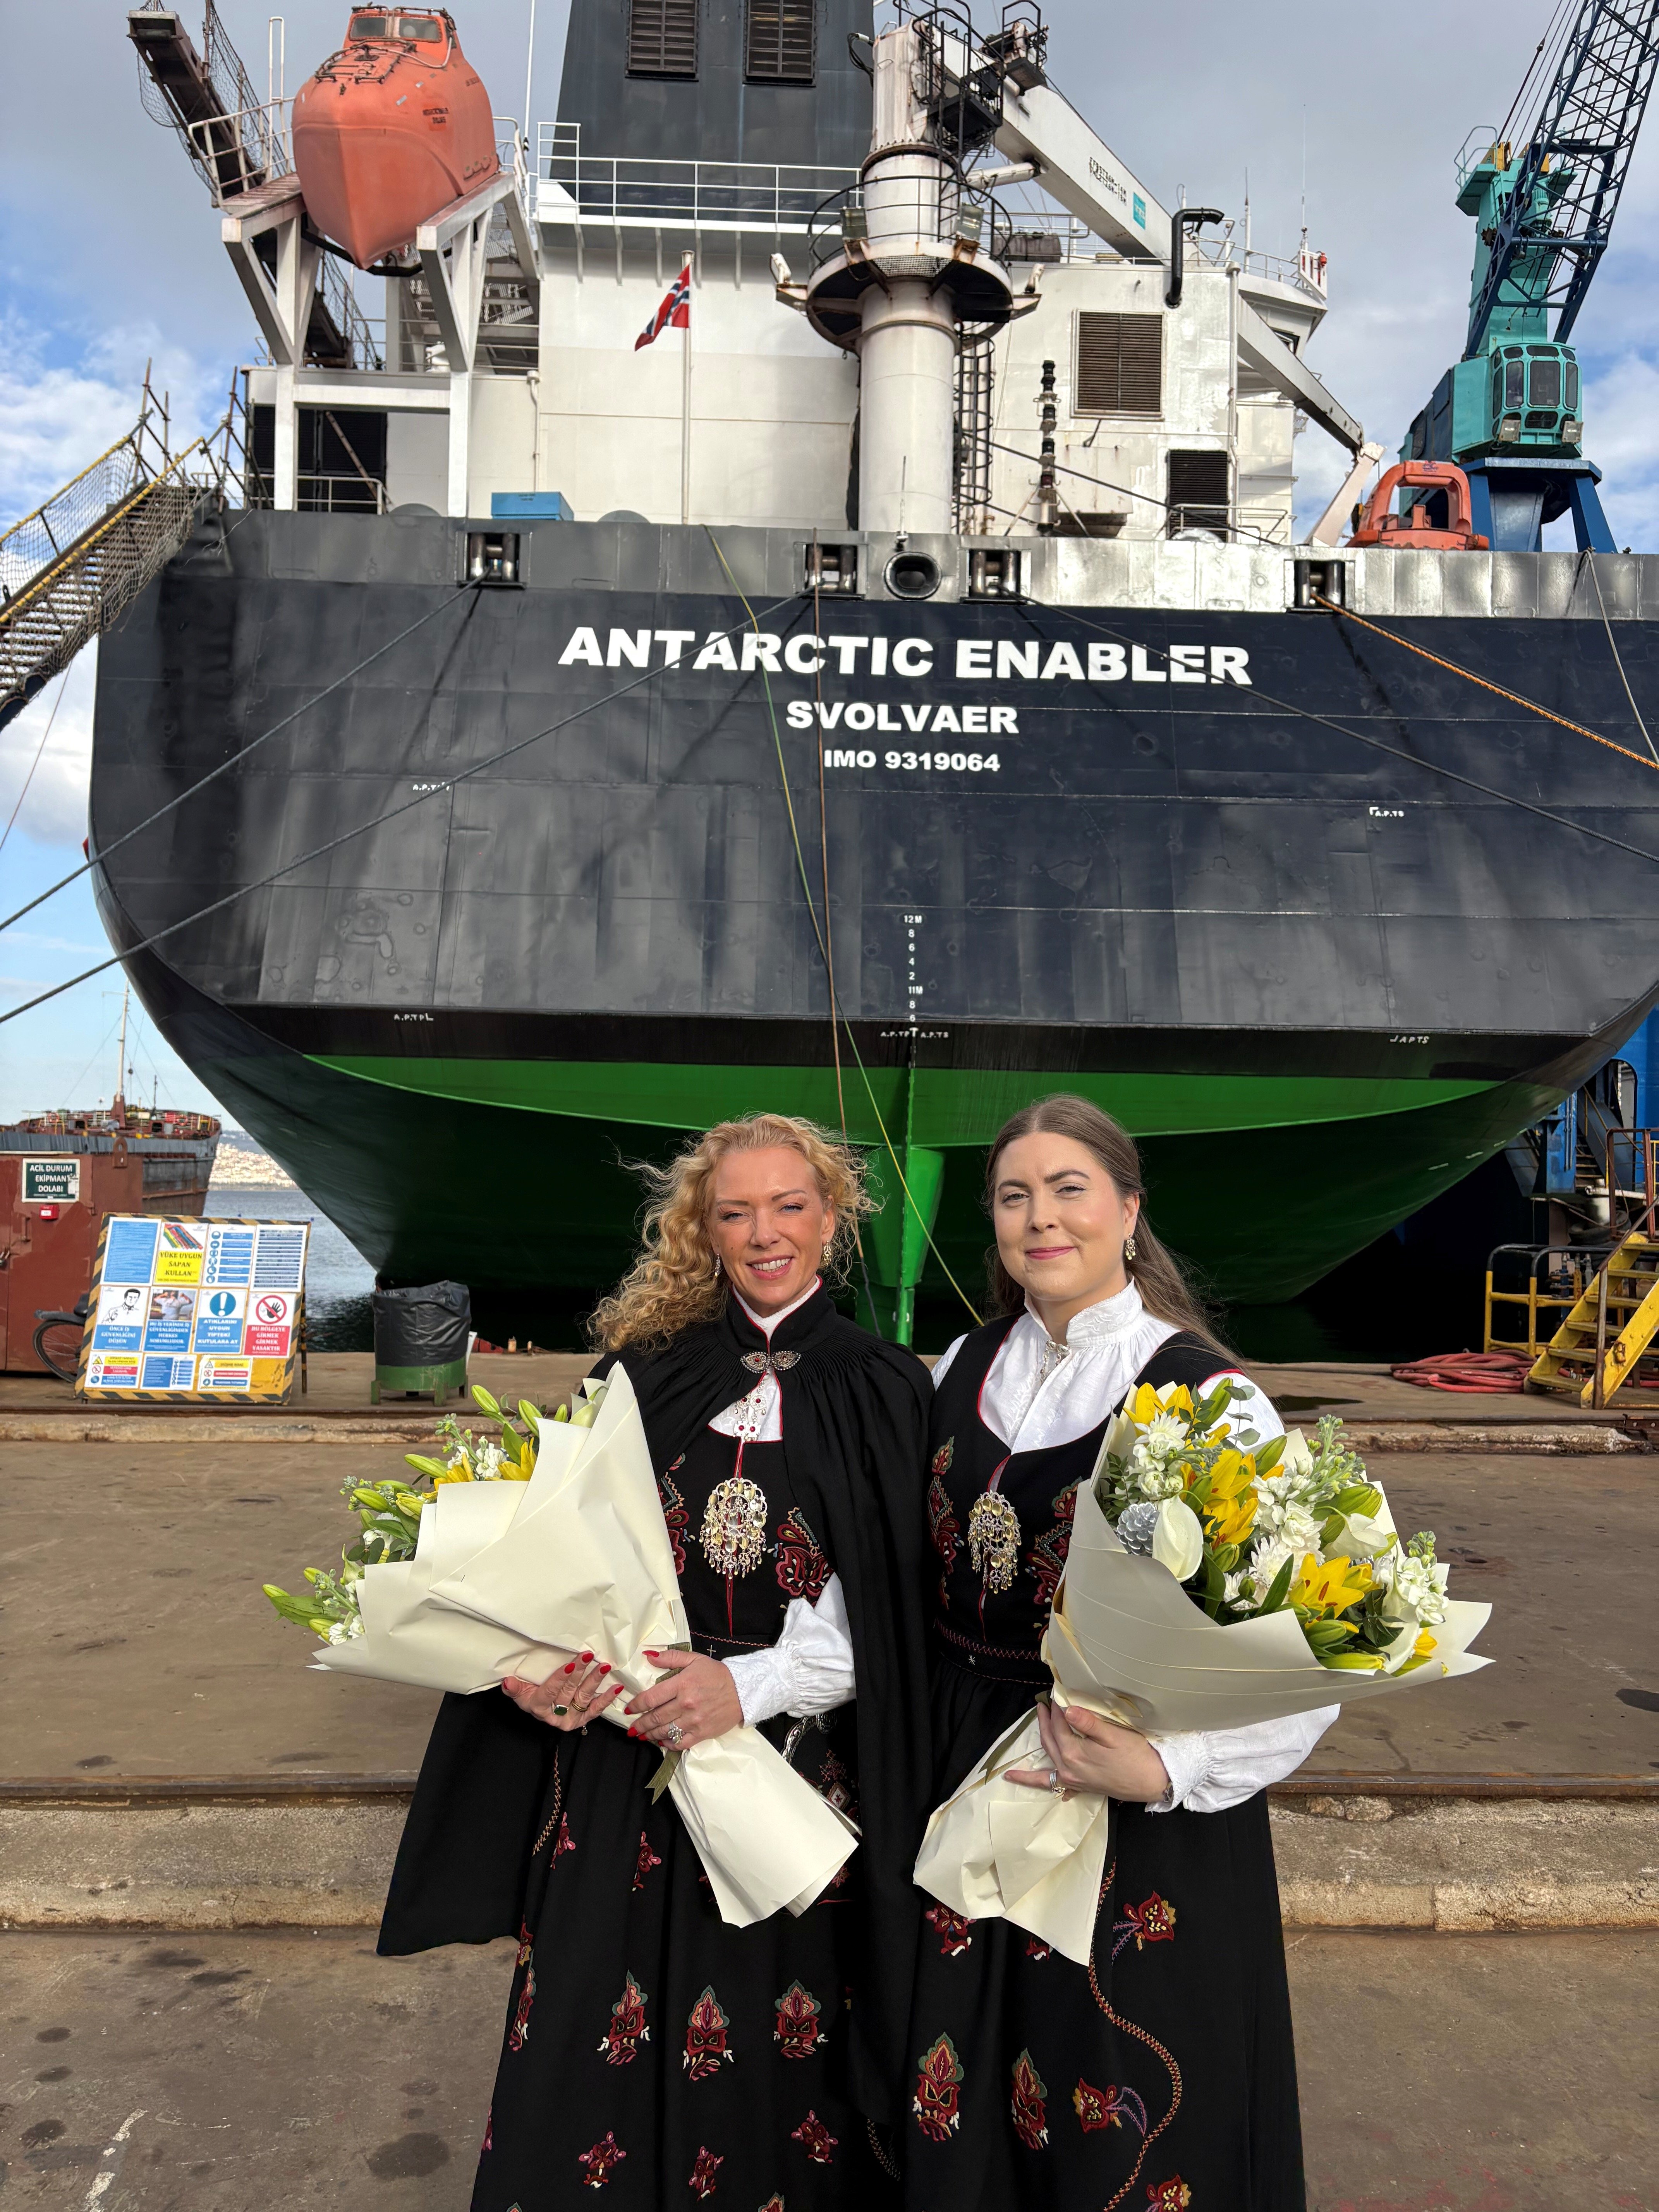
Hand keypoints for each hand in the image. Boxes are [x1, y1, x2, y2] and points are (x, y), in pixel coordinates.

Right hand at [502, 1651, 624, 1731]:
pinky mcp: (582, 1719)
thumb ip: (514, 1688)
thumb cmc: (530, 1695)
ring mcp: (570, 1718)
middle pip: (568, 1691)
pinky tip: (616, 1687)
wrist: (541, 1709)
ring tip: (604, 1666)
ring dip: (594, 1681)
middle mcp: (555, 1715)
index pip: (550, 1692)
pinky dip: (606, 1699)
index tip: (569, 1664)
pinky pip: (595, 1710)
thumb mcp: (519, 1692)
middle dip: (579, 1673)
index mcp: (538, 1707)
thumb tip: (507, 1681)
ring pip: (584, 1697)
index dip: (559, 1679)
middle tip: (588, 1656)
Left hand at [623, 1649, 742, 1750]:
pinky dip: (668, 1744)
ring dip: (650, 1735)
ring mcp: (694, 1720)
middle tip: (631, 1728)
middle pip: (655, 1717)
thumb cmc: (717, 1674)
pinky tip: (661, 1743)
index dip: (636, 1705)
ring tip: (642, 1736)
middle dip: (640, 1724)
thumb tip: (648, 1656)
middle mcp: (686, 1704)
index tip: (629, 1709)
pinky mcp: (702, 1733)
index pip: (651, 1697)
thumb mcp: (694, 1659)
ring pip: (665, 1731)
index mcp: (682, 1684)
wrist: (743, 1690)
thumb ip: (670, 1657)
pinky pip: (681, 1743)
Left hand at [1007, 1697, 1170, 1803]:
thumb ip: (1088, 1724)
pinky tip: (1016, 1778)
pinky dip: (1031, 1780)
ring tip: (1037, 1721)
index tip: (1057, 1691)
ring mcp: (1071, 1779)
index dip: (1057, 1707)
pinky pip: (1048, 1782)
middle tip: (1043, 1702)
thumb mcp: (1114, 1736)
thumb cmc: (1136, 1756)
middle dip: (1045, 1719)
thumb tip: (1067, 1709)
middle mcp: (1067, 1768)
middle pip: (1049, 1739)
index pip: (1059, 1724)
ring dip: (1040, 1739)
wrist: (1152, 1782)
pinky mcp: (1078, 1786)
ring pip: (1048, 1755)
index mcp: (1074, 1753)